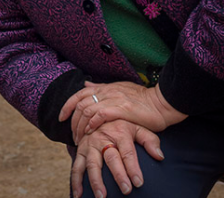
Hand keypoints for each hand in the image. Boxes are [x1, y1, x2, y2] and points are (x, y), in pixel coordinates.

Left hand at [60, 81, 186, 144]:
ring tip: (80, 139)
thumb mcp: (119, 89)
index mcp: (105, 87)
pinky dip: (92, 124)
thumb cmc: (142, 99)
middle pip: (80, 103)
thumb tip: (86, 85)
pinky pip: (100, 115)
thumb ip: (102, 88)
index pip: (79, 94)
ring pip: (87, 110)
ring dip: (80, 126)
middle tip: (73, 136)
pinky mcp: (122, 108)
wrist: (162, 103)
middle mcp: (107, 91)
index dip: (67, 106)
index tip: (61, 118)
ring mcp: (114, 99)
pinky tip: (91, 133)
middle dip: (72, 121)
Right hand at [71, 120, 162, 197]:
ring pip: (92, 163)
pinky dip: (75, 180)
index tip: (139, 182)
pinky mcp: (80, 149)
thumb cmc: (123, 124)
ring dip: (96, 180)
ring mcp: (90, 144)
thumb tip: (160, 156)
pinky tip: (78, 194)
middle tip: (126, 190)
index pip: (128, 152)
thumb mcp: (138, 126)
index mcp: (120, 133)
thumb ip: (150, 140)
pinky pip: (76, 165)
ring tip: (101, 196)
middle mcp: (103, 138)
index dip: (133, 167)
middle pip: (111, 158)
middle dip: (118, 175)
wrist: (99, 111)